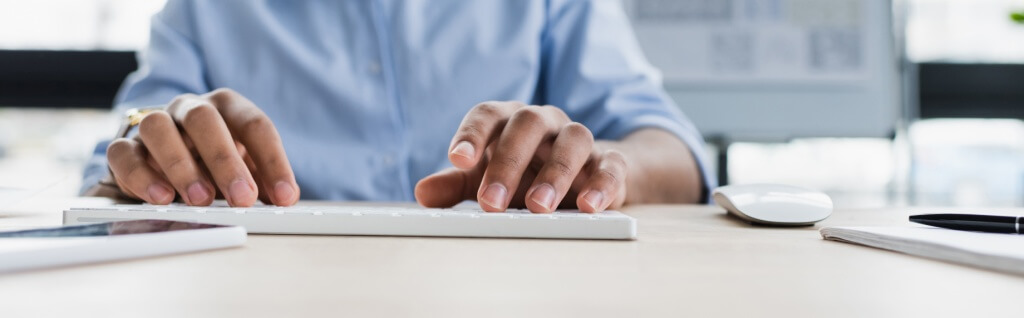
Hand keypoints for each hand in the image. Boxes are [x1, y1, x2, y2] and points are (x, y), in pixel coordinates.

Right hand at [105, 88, 298, 206]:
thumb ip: (265, 180)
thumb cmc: (214, 161)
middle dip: (226, 161)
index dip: (273, 161)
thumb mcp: (247, 167)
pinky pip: (123, 153)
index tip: (285, 196)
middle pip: (205, 120)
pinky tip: (161, 199)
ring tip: (200, 200)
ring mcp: (154, 123)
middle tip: (242, 199)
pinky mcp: (124, 146)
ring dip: (180, 165)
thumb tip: (285, 197)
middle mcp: (189, 108)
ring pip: (158, 128)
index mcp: (226, 107)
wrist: (165, 156)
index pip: (254, 125)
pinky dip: (141, 177)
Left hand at [415, 101, 627, 212]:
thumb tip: (423, 193)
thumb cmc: (525, 175)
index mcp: (510, 121)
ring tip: (539, 207)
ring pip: (573, 140)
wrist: (584, 176)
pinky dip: (602, 184)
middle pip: (527, 124)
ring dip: (556, 173)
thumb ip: (455, 186)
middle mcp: (545, 122)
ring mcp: (579, 140)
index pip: (489, 115)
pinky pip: (611, 165)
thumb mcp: (487, 179)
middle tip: (491, 202)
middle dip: (507, 162)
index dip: (472, 134)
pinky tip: (589, 206)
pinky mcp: (609, 163)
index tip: (457, 158)